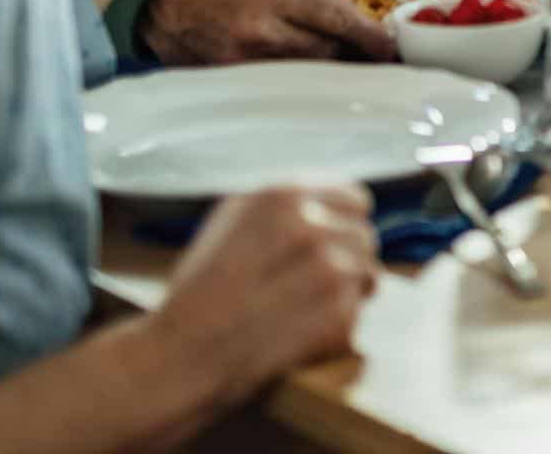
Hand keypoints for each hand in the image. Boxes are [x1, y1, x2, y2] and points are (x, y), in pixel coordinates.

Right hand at [140, 0, 398, 64]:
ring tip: (338, 64)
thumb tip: (362, 21)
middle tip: (367, 57)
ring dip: (324, 69)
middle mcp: (258, 28)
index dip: (368, 37)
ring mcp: (241, 59)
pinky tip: (303, 75)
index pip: (335, 19)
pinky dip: (295, 80)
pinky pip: (276, 84)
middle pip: (324, 51)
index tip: (389, 48)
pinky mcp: (229, 79)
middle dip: (348, 54)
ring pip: (303, 72)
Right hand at [143, 183, 377, 404]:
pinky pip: (357, 314)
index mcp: (286, 196)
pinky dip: (336, 326)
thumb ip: (284, 206)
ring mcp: (330, 271)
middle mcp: (313, 227)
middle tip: (311, 283)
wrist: (183, 355)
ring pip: (368, 274)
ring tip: (304, 307)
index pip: (355, 199)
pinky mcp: (338, 315)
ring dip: (346, 292)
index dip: (343, 223)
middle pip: (365, 237)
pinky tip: (300, 330)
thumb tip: (328, 204)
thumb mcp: (231, 220)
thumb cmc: (200, 291)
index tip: (331, 240)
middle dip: (346, 258)